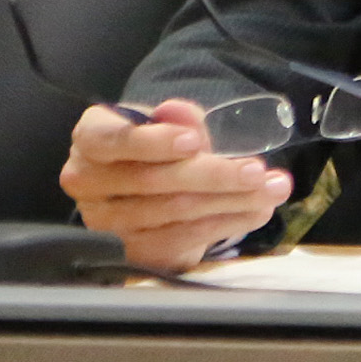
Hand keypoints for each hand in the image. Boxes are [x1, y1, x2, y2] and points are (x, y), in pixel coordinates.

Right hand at [58, 99, 292, 273]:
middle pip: (153, 181)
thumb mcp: (170, 125)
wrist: (155, 187)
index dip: (153, 142)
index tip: (194, 143)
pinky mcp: (131, 250)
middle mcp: (87, 181)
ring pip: (174, 211)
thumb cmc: (161, 148)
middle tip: (258, 171)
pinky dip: (227, 223)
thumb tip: (178, 111)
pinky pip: (184, 238)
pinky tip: (256, 212)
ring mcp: (105, 221)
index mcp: (91, 139)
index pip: (112, 140)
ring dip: (232, 201)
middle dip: (214, 175)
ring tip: (273, 190)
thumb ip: (178, 120)